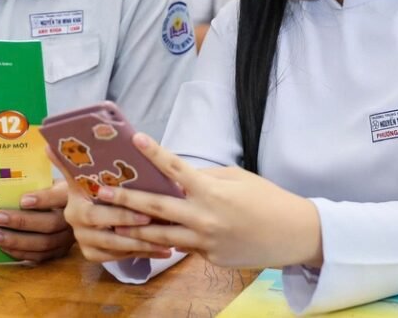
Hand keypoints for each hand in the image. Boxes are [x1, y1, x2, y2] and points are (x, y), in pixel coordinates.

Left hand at [0, 180, 74, 262]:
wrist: (65, 206)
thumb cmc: (49, 189)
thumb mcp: (46, 180)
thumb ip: (32, 183)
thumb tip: (4, 186)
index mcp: (71, 195)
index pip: (61, 197)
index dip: (44, 199)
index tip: (22, 200)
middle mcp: (73, 219)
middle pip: (50, 223)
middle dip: (22, 222)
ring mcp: (67, 238)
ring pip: (44, 243)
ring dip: (16, 241)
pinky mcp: (59, 252)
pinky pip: (40, 256)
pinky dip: (20, 252)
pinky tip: (3, 247)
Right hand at [46, 146, 172, 263]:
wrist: (86, 205)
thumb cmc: (91, 185)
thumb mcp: (82, 174)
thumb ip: (69, 161)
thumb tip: (47, 144)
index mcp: (75, 207)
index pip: (97, 214)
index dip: (120, 216)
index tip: (144, 213)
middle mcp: (77, 227)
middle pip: (107, 235)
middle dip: (133, 231)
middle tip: (156, 225)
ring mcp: (85, 243)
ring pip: (116, 249)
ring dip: (142, 246)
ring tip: (166, 242)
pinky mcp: (93, 255)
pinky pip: (119, 258)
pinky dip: (142, 255)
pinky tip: (163, 250)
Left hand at [99, 134, 322, 268]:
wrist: (295, 236)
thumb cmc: (267, 200)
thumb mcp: (237, 178)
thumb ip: (205, 177)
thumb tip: (178, 177)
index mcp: (211, 191)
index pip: (176, 169)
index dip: (154, 153)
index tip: (135, 139)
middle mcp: (203, 218)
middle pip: (156, 208)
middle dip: (125, 200)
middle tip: (102, 193)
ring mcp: (205, 242)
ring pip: (161, 236)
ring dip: (134, 229)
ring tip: (111, 222)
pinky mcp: (209, 259)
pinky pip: (182, 248)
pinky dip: (164, 242)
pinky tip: (144, 238)